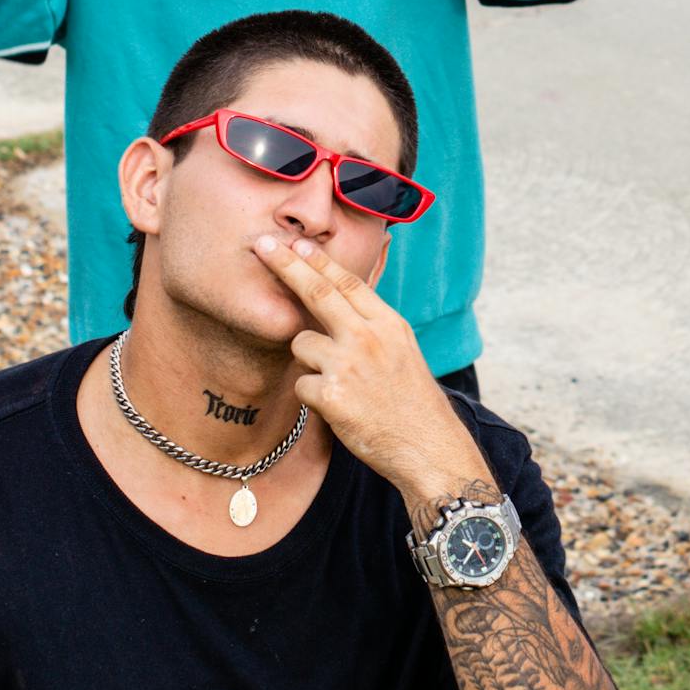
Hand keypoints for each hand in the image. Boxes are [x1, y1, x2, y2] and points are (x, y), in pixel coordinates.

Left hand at [254, 235, 487, 498]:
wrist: (428, 447)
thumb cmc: (412, 402)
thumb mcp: (403, 350)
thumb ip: (372, 325)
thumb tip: (342, 298)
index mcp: (389, 324)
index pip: (348, 282)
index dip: (318, 261)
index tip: (296, 243)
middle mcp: (369, 337)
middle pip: (317, 293)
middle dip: (286, 265)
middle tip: (262, 244)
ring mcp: (350, 365)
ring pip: (301, 344)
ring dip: (310, 361)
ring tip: (340, 385)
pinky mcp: (333, 396)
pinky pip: (301, 384)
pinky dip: (314, 397)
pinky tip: (340, 410)